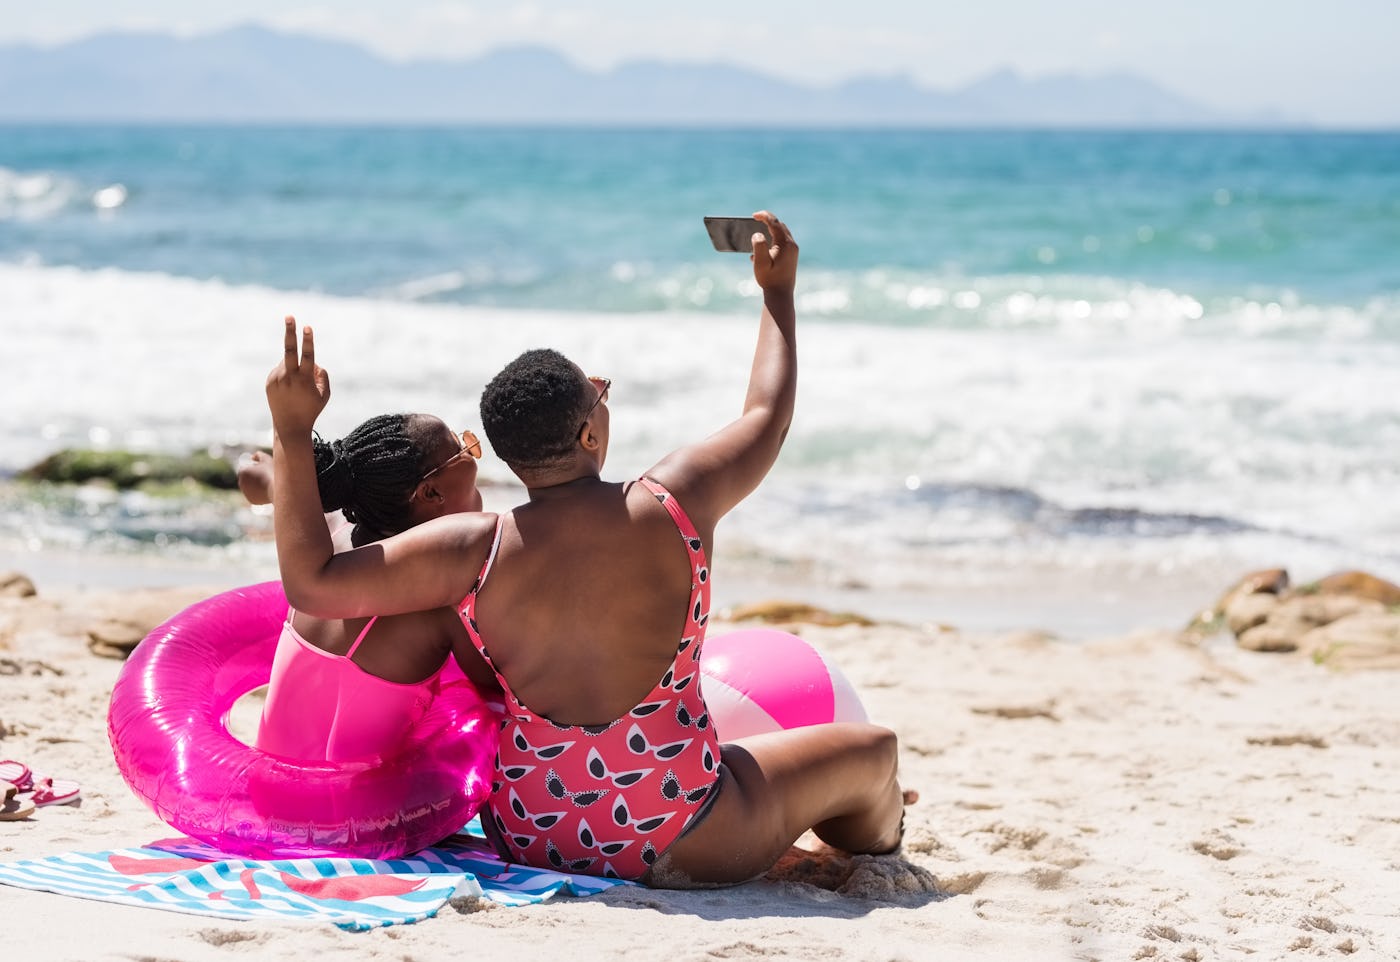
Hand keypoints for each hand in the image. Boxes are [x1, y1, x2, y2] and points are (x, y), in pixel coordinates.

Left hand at [235, 449, 273, 504]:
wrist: (278, 490)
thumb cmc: (272, 472)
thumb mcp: (267, 459)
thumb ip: (259, 455)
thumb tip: (252, 457)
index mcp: (242, 472)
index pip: (246, 468)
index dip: (255, 467)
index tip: (264, 469)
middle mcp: (241, 483)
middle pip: (247, 478)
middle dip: (254, 477)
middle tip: (266, 476)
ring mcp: (245, 493)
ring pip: (251, 487)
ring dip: (257, 485)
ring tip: (268, 483)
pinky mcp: (251, 500)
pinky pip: (255, 495)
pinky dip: (260, 493)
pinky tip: (267, 491)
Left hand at [265, 316, 329, 436]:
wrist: (289, 426)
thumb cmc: (311, 409)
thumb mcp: (325, 394)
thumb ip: (323, 375)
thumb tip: (314, 362)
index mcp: (305, 379)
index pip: (307, 355)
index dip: (308, 340)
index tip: (307, 327)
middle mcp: (289, 377)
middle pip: (289, 349)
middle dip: (290, 332)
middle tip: (289, 316)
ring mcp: (277, 378)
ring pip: (288, 362)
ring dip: (294, 368)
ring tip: (297, 388)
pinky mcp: (269, 381)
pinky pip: (280, 370)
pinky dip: (287, 375)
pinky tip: (289, 390)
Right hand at [750, 210, 797, 294]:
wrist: (781, 294)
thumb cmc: (769, 279)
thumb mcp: (760, 263)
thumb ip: (758, 246)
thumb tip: (757, 234)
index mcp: (785, 244)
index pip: (774, 223)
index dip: (764, 216)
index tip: (754, 215)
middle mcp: (791, 245)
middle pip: (779, 225)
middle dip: (767, 221)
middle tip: (755, 219)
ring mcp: (793, 250)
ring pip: (781, 232)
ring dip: (770, 229)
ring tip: (758, 230)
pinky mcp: (791, 256)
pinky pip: (782, 241)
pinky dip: (772, 239)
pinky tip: (763, 247)